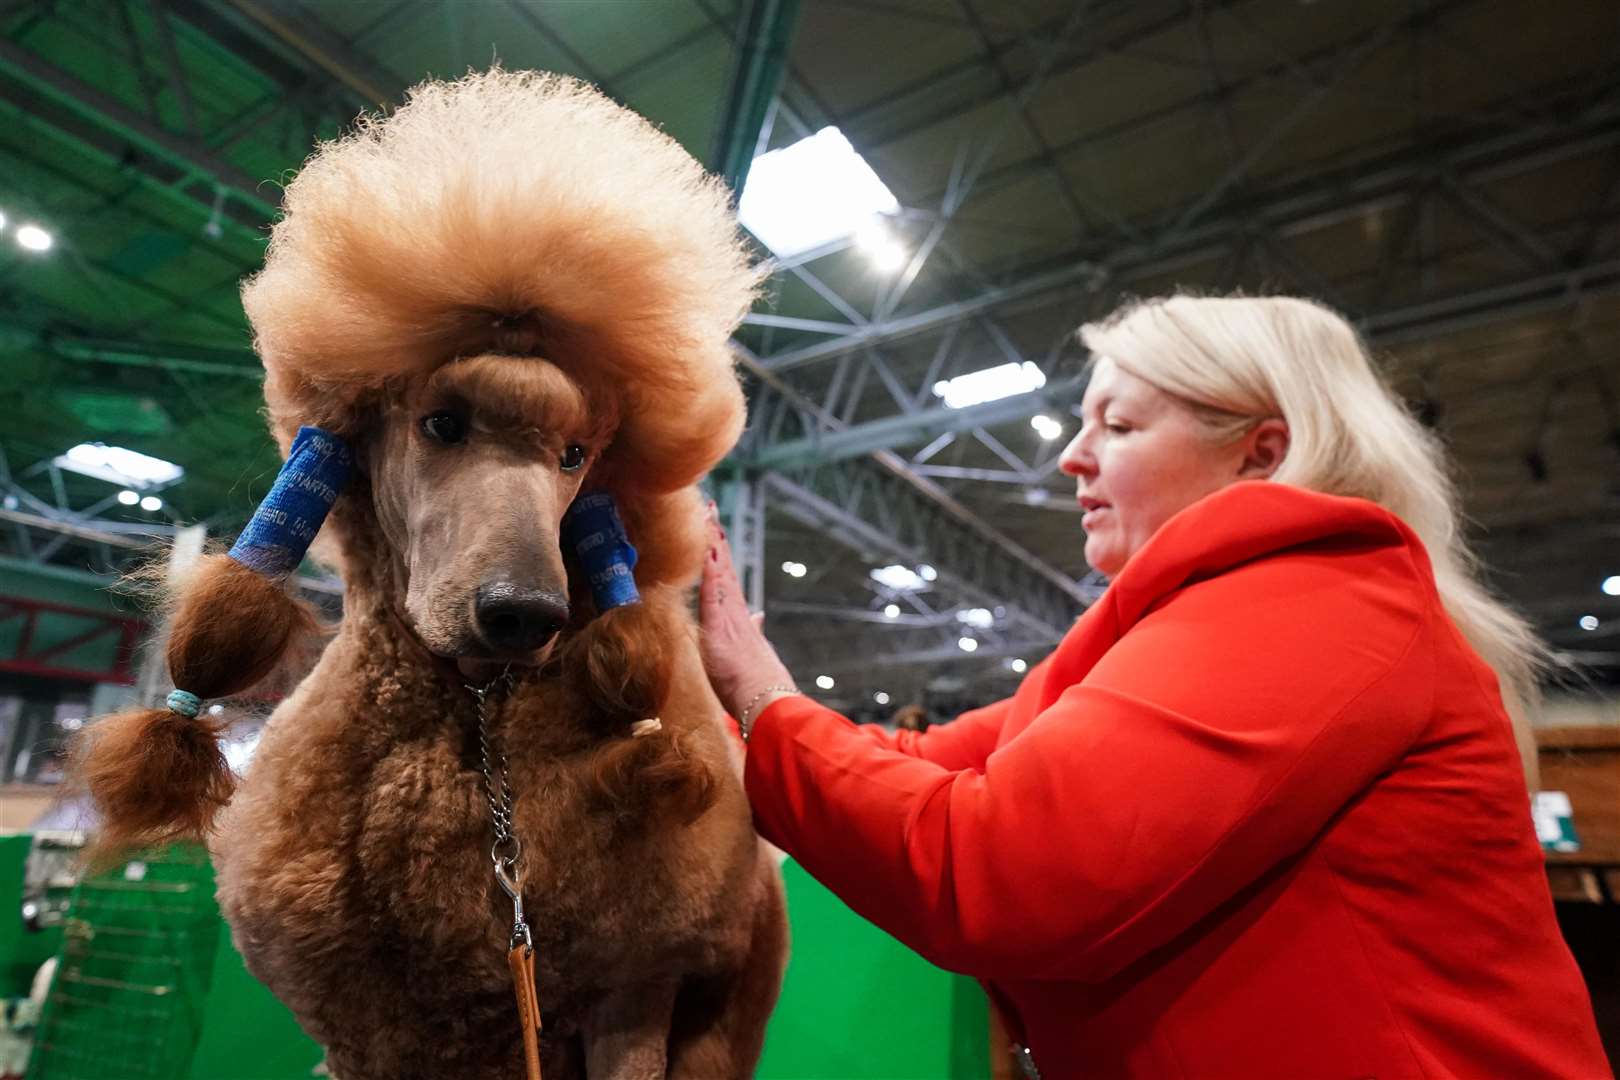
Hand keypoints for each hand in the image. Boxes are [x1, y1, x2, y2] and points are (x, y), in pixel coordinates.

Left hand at [698, 503, 795, 724]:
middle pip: (723, 565)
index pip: (725, 576)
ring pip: (719, 570)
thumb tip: (759, 616)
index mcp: (739, 616)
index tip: (715, 526)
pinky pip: (712, 590)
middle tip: (710, 507)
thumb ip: (754, 631)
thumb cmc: (756, 684)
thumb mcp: (751, 653)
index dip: (720, 550)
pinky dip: (709, 568)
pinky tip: (706, 548)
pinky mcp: (720, 626)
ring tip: (706, 515)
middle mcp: (735, 610)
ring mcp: (729, 616)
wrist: (766, 701)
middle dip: (716, 536)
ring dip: (712, 543)